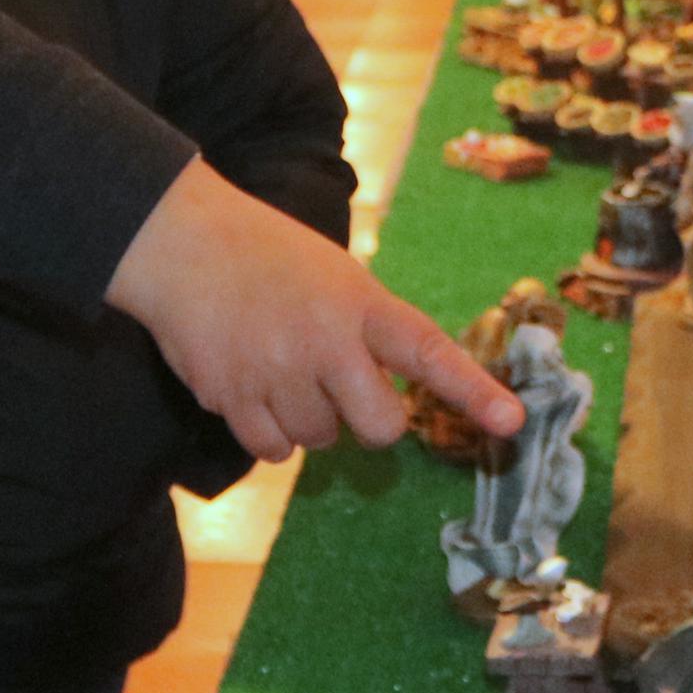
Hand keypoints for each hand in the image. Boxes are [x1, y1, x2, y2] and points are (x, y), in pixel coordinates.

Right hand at [108, 162, 516, 457]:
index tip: (510, 423)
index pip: (427, 352)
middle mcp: (325, 341)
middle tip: (343, 389)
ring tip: (280, 367)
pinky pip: (271, 449)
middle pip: (379, 427)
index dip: (471, 390)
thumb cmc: (267, 257)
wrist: (181, 243)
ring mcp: (277, 372)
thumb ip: (367, 330)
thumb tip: (385, 402)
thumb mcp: (334, 275)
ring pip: (319, 440)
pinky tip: (251, 385)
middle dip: (369, 420)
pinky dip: (267, 431)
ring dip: (308, 419)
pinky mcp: (231, 396)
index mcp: (360, 303)